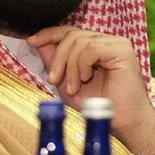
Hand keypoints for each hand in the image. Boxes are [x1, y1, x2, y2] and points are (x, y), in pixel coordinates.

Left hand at [27, 26, 154, 154]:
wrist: (122, 122)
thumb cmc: (98, 105)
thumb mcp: (67, 81)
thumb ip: (55, 61)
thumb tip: (37, 42)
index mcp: (95, 45)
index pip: (69, 31)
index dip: (49, 34)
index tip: (31, 41)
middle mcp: (106, 41)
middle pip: (71, 35)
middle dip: (57, 58)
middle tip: (54, 79)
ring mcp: (116, 43)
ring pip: (79, 41)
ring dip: (69, 66)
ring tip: (73, 87)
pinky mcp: (122, 50)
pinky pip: (91, 48)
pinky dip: (82, 65)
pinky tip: (86, 79)